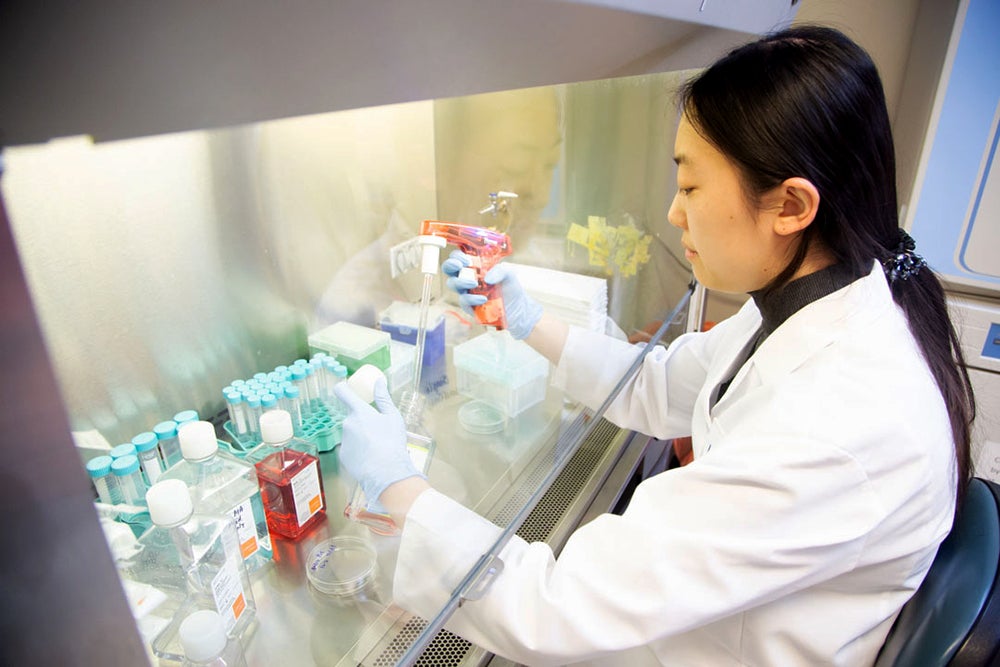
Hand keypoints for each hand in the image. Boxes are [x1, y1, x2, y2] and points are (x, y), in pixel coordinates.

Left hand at [334, 378, 422, 509]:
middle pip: (353, 417)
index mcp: (359, 411)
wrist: (385, 472)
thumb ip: (383, 397)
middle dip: (363, 422)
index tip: (344, 388)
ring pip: (352, 434)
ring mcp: (344, 440)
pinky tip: (371, 457)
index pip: (343, 392)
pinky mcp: (343, 455)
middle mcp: (347, 423)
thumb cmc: (391, 442)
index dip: (342, 388)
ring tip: (377, 448)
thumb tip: (379, 381)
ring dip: (361, 437)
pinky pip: (350, 448)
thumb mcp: (392, 417)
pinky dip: (359, 451)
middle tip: (379, 432)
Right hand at [442, 251, 542, 339]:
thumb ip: (500, 270)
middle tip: (460, 266)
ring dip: (461, 281)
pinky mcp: (469, 306)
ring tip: (474, 283)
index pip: (458, 258)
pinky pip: (464, 301)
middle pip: (449, 270)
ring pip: (454, 284)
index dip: (457, 256)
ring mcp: (467, 292)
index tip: (465, 258)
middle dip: (450, 266)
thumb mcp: (509, 274)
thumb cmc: (511, 288)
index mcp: (475, 267)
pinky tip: (483, 299)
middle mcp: (467, 278)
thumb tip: (486, 278)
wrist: (517, 308)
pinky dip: (472, 299)